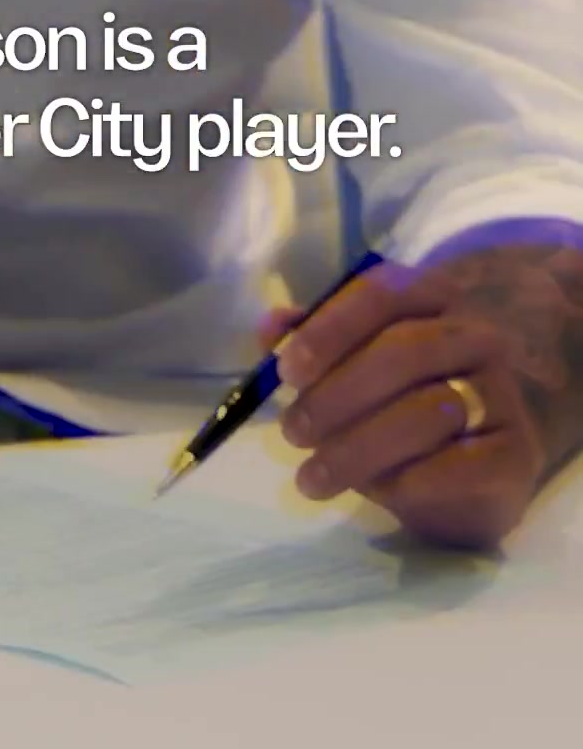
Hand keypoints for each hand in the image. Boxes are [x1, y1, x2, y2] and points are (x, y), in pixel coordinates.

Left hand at [261, 244, 571, 549]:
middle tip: (292, 432)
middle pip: (403, 351)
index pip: (382, 293)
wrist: (477, 466)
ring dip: (359, 446)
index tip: (285, 370)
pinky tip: (376, 493)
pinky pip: (462, 464)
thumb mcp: (351, 368)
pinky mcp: (518, 454)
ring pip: (429, 410)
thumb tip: (269, 328)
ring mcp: (501, 394)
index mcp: (431, 298)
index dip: (330, 328)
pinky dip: (409, 479)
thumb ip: (312, 345)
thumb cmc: (398, 403)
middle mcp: (474, 336)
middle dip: (337, 394)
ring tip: (313, 477)